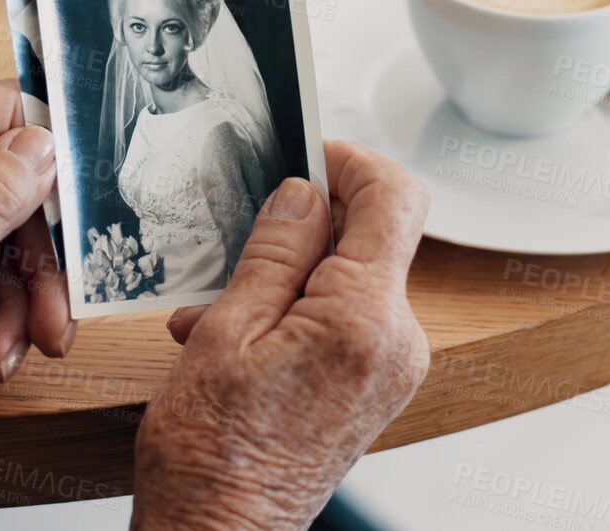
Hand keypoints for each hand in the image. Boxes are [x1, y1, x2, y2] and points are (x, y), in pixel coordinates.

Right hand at [131, 140, 429, 530]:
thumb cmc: (212, 457)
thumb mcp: (226, 332)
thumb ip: (275, 251)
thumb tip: (304, 192)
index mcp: (364, 319)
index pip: (395, 198)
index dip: (350, 161)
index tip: (305, 152)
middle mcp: (396, 343)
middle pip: (372, 237)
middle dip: (302, 227)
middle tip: (236, 238)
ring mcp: (390, 370)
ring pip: (350, 279)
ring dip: (286, 276)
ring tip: (215, 311)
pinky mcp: (372, 389)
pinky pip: (343, 320)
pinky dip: (294, 312)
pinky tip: (235, 338)